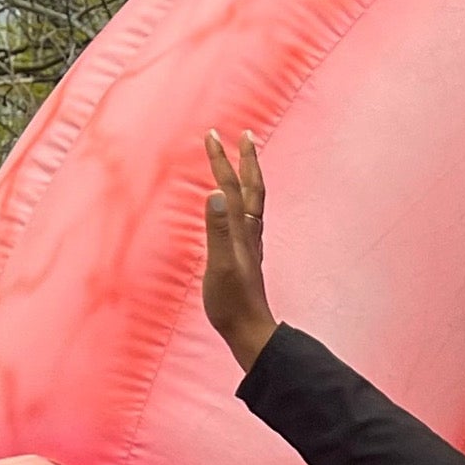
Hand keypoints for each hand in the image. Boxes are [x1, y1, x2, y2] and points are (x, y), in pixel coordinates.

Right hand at [201, 130, 277, 369]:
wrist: (248, 329)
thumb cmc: (232, 302)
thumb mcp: (219, 265)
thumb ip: (217, 230)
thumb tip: (216, 194)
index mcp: (242, 230)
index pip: (232, 187)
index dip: (221, 161)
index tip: (211, 135)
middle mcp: (249, 232)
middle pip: (251, 188)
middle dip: (245, 159)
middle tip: (242, 135)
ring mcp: (249, 243)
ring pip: (252, 201)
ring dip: (248, 176)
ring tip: (244, 160)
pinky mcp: (245, 254)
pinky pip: (247, 216)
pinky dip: (243, 200)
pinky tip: (238, 205)